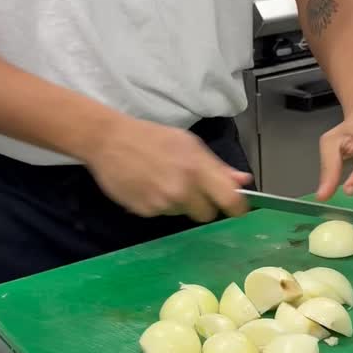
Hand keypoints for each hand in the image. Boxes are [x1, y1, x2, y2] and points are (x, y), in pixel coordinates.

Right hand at [84, 114, 250, 220]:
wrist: (109, 140)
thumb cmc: (151, 137)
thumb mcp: (189, 144)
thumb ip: (217, 167)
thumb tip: (243, 181)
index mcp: (197, 168)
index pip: (230, 200)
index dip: (237, 208)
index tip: (236, 208)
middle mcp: (182, 189)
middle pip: (207, 214)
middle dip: (204, 205)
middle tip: (192, 189)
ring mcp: (163, 203)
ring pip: (183, 213)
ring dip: (179, 202)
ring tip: (163, 181)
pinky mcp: (146, 212)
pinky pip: (163, 214)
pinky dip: (159, 204)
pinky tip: (149, 186)